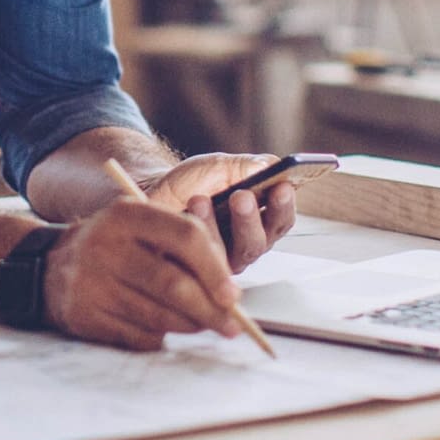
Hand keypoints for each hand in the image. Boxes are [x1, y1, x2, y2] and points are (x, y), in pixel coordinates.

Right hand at [40, 200, 242, 350]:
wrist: (48, 267)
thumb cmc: (113, 247)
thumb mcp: (139, 228)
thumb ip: (180, 247)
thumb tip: (228, 293)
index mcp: (126, 214)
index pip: (185, 237)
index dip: (215, 269)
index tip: (233, 295)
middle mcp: (105, 244)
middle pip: (173, 284)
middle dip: (209, 309)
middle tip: (231, 325)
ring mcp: (91, 282)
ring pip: (158, 316)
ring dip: (190, 326)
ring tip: (203, 326)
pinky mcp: (84, 315)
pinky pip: (136, 336)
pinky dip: (159, 337)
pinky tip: (164, 330)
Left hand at [141, 153, 297, 272]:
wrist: (154, 193)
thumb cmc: (193, 183)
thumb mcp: (219, 167)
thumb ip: (245, 167)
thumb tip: (270, 166)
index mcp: (261, 220)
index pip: (281, 219)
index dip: (284, 205)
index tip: (282, 186)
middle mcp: (247, 245)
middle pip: (260, 241)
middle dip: (252, 218)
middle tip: (242, 197)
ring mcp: (224, 262)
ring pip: (230, 255)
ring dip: (219, 227)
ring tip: (203, 200)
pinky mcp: (199, 272)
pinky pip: (203, 261)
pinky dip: (196, 234)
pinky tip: (189, 212)